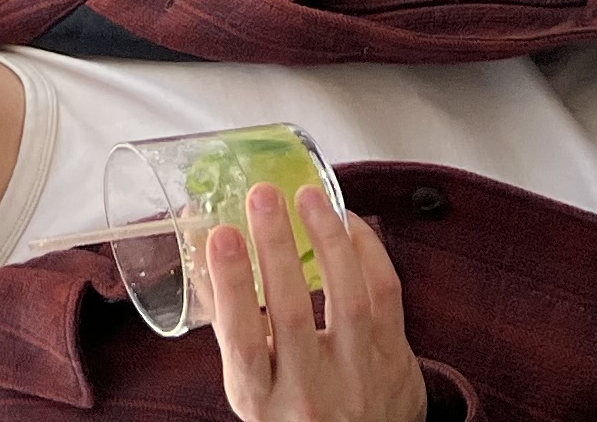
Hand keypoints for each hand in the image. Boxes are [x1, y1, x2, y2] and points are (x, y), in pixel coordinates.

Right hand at [195, 187, 424, 421]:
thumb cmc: (294, 405)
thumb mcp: (250, 378)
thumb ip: (225, 315)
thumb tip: (200, 236)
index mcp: (260, 397)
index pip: (242, 341)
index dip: (231, 284)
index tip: (221, 234)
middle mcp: (309, 393)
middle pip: (293, 313)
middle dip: (276, 246)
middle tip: (263, 195)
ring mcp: (357, 378)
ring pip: (348, 298)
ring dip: (326, 238)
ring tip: (308, 196)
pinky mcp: (395, 361)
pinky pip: (385, 295)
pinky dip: (367, 251)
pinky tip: (348, 224)